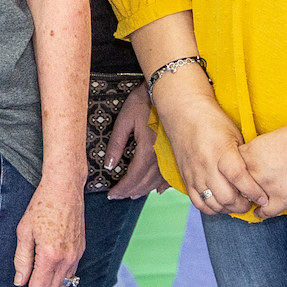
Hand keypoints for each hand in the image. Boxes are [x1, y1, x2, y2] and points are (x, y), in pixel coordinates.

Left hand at [13, 176, 85, 286]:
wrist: (65, 189)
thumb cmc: (41, 206)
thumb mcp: (24, 231)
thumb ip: (22, 259)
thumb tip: (19, 282)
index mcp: (50, 256)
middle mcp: (66, 260)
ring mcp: (76, 256)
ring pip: (64, 286)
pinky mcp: (80, 251)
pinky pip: (71, 275)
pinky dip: (60, 283)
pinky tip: (49, 280)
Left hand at [102, 85, 165, 200]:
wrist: (165, 90)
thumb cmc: (143, 102)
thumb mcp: (124, 120)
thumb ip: (116, 143)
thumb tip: (110, 165)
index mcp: (147, 149)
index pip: (133, 176)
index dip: (122, 188)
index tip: (112, 194)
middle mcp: (161, 156)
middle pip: (145, 182)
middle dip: (130, 191)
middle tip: (119, 195)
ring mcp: (171, 155)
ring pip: (157, 181)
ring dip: (144, 189)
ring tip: (132, 194)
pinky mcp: (176, 152)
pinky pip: (171, 175)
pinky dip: (163, 185)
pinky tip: (158, 190)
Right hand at [153, 85, 266, 217]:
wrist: (185, 113)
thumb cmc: (215, 122)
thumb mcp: (235, 135)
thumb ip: (243, 158)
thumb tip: (257, 180)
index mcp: (221, 152)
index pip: (239, 178)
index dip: (253, 192)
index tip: (263, 198)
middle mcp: (206, 165)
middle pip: (226, 196)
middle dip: (242, 205)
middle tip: (251, 203)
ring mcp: (194, 173)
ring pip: (212, 203)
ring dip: (228, 208)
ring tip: (236, 204)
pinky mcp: (185, 178)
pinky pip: (197, 202)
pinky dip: (211, 208)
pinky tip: (220, 204)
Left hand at [238, 117, 286, 218]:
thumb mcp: (267, 140)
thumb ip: (254, 153)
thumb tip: (246, 162)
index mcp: (249, 153)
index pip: (228, 167)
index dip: (230, 174)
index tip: (231, 178)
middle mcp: (253, 170)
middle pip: (235, 185)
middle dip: (236, 189)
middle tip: (235, 193)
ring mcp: (267, 186)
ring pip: (248, 199)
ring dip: (248, 201)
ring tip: (247, 203)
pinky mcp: (283, 199)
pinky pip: (265, 212)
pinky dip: (261, 213)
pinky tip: (260, 212)